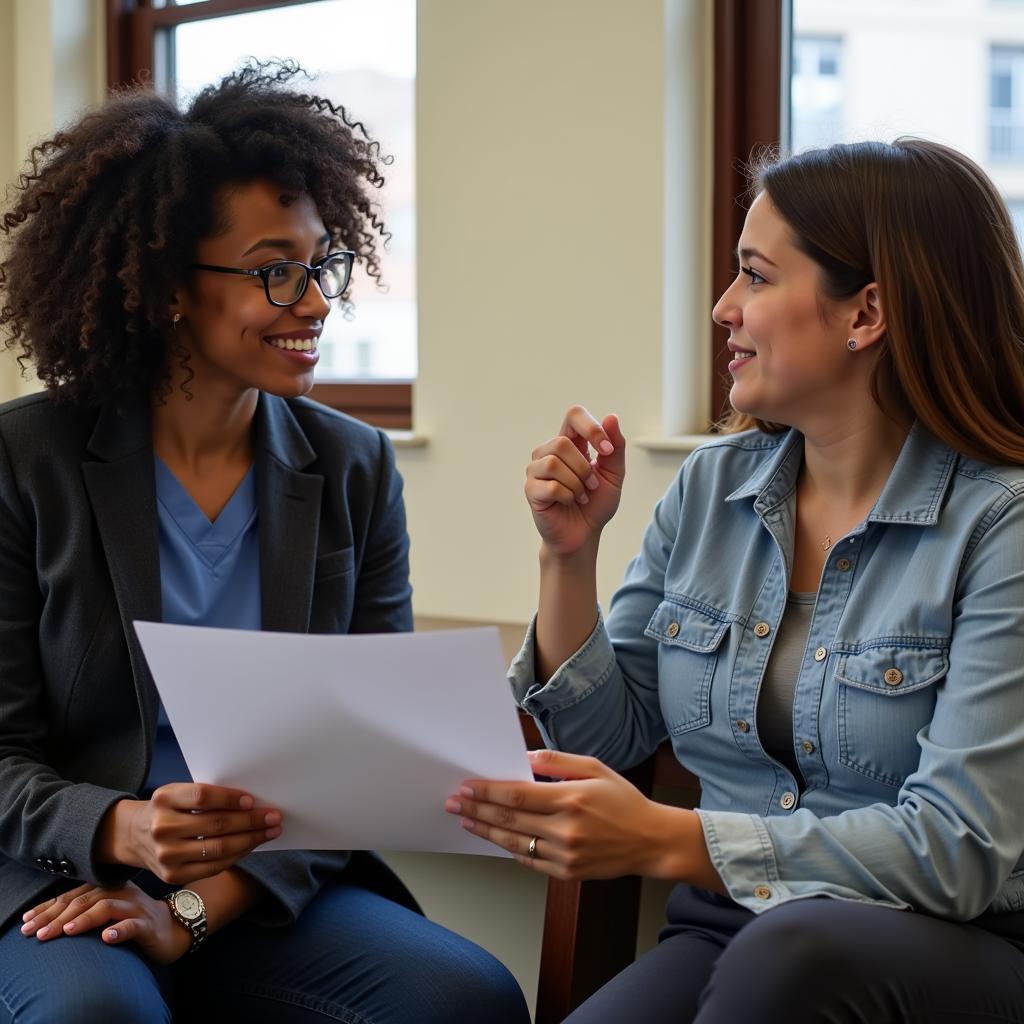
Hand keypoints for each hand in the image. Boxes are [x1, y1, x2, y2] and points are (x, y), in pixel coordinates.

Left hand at [20, 881, 190, 964]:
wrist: (174, 926)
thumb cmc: (135, 919)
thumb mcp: (109, 910)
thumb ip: (86, 908)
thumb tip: (48, 916)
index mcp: (108, 888)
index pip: (73, 896)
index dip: (48, 908)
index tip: (26, 922)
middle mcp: (120, 893)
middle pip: (86, 900)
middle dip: (58, 916)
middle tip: (37, 933)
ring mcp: (135, 907)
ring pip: (108, 908)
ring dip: (86, 919)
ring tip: (66, 930)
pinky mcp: (148, 925)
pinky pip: (134, 925)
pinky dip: (120, 930)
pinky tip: (108, 937)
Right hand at [97, 782, 281, 884]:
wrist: (133, 835)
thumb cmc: (168, 809)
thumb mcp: (177, 794)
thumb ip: (206, 796)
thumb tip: (251, 802)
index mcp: (164, 799)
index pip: (203, 797)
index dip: (230, 798)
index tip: (252, 800)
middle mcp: (162, 827)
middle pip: (216, 825)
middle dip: (251, 821)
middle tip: (274, 816)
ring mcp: (166, 855)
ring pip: (219, 849)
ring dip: (250, 840)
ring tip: (270, 831)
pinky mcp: (172, 876)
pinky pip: (213, 867)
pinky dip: (237, 856)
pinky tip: (251, 846)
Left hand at [445, 749, 706, 881]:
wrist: (651, 841)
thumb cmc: (624, 800)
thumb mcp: (596, 768)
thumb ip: (557, 762)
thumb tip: (524, 759)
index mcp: (572, 799)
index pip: (517, 796)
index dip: (488, 792)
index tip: (467, 786)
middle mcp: (566, 829)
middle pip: (509, 820)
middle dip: (477, 809)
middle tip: (454, 802)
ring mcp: (565, 855)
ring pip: (513, 843)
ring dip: (485, 831)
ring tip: (465, 821)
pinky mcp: (567, 872)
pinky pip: (529, 860)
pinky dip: (508, 848)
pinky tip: (493, 838)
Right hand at [525, 407, 625, 557]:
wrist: (584, 535)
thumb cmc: (596, 503)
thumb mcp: (614, 474)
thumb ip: (615, 447)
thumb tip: (611, 417)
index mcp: (570, 443)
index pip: (574, 415)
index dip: (591, 428)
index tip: (606, 450)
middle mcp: (549, 452)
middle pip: (561, 442)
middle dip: (583, 468)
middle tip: (591, 485)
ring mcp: (536, 470)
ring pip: (553, 463)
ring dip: (576, 484)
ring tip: (580, 496)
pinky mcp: (531, 490)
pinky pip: (550, 485)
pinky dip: (568, 497)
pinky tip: (569, 503)